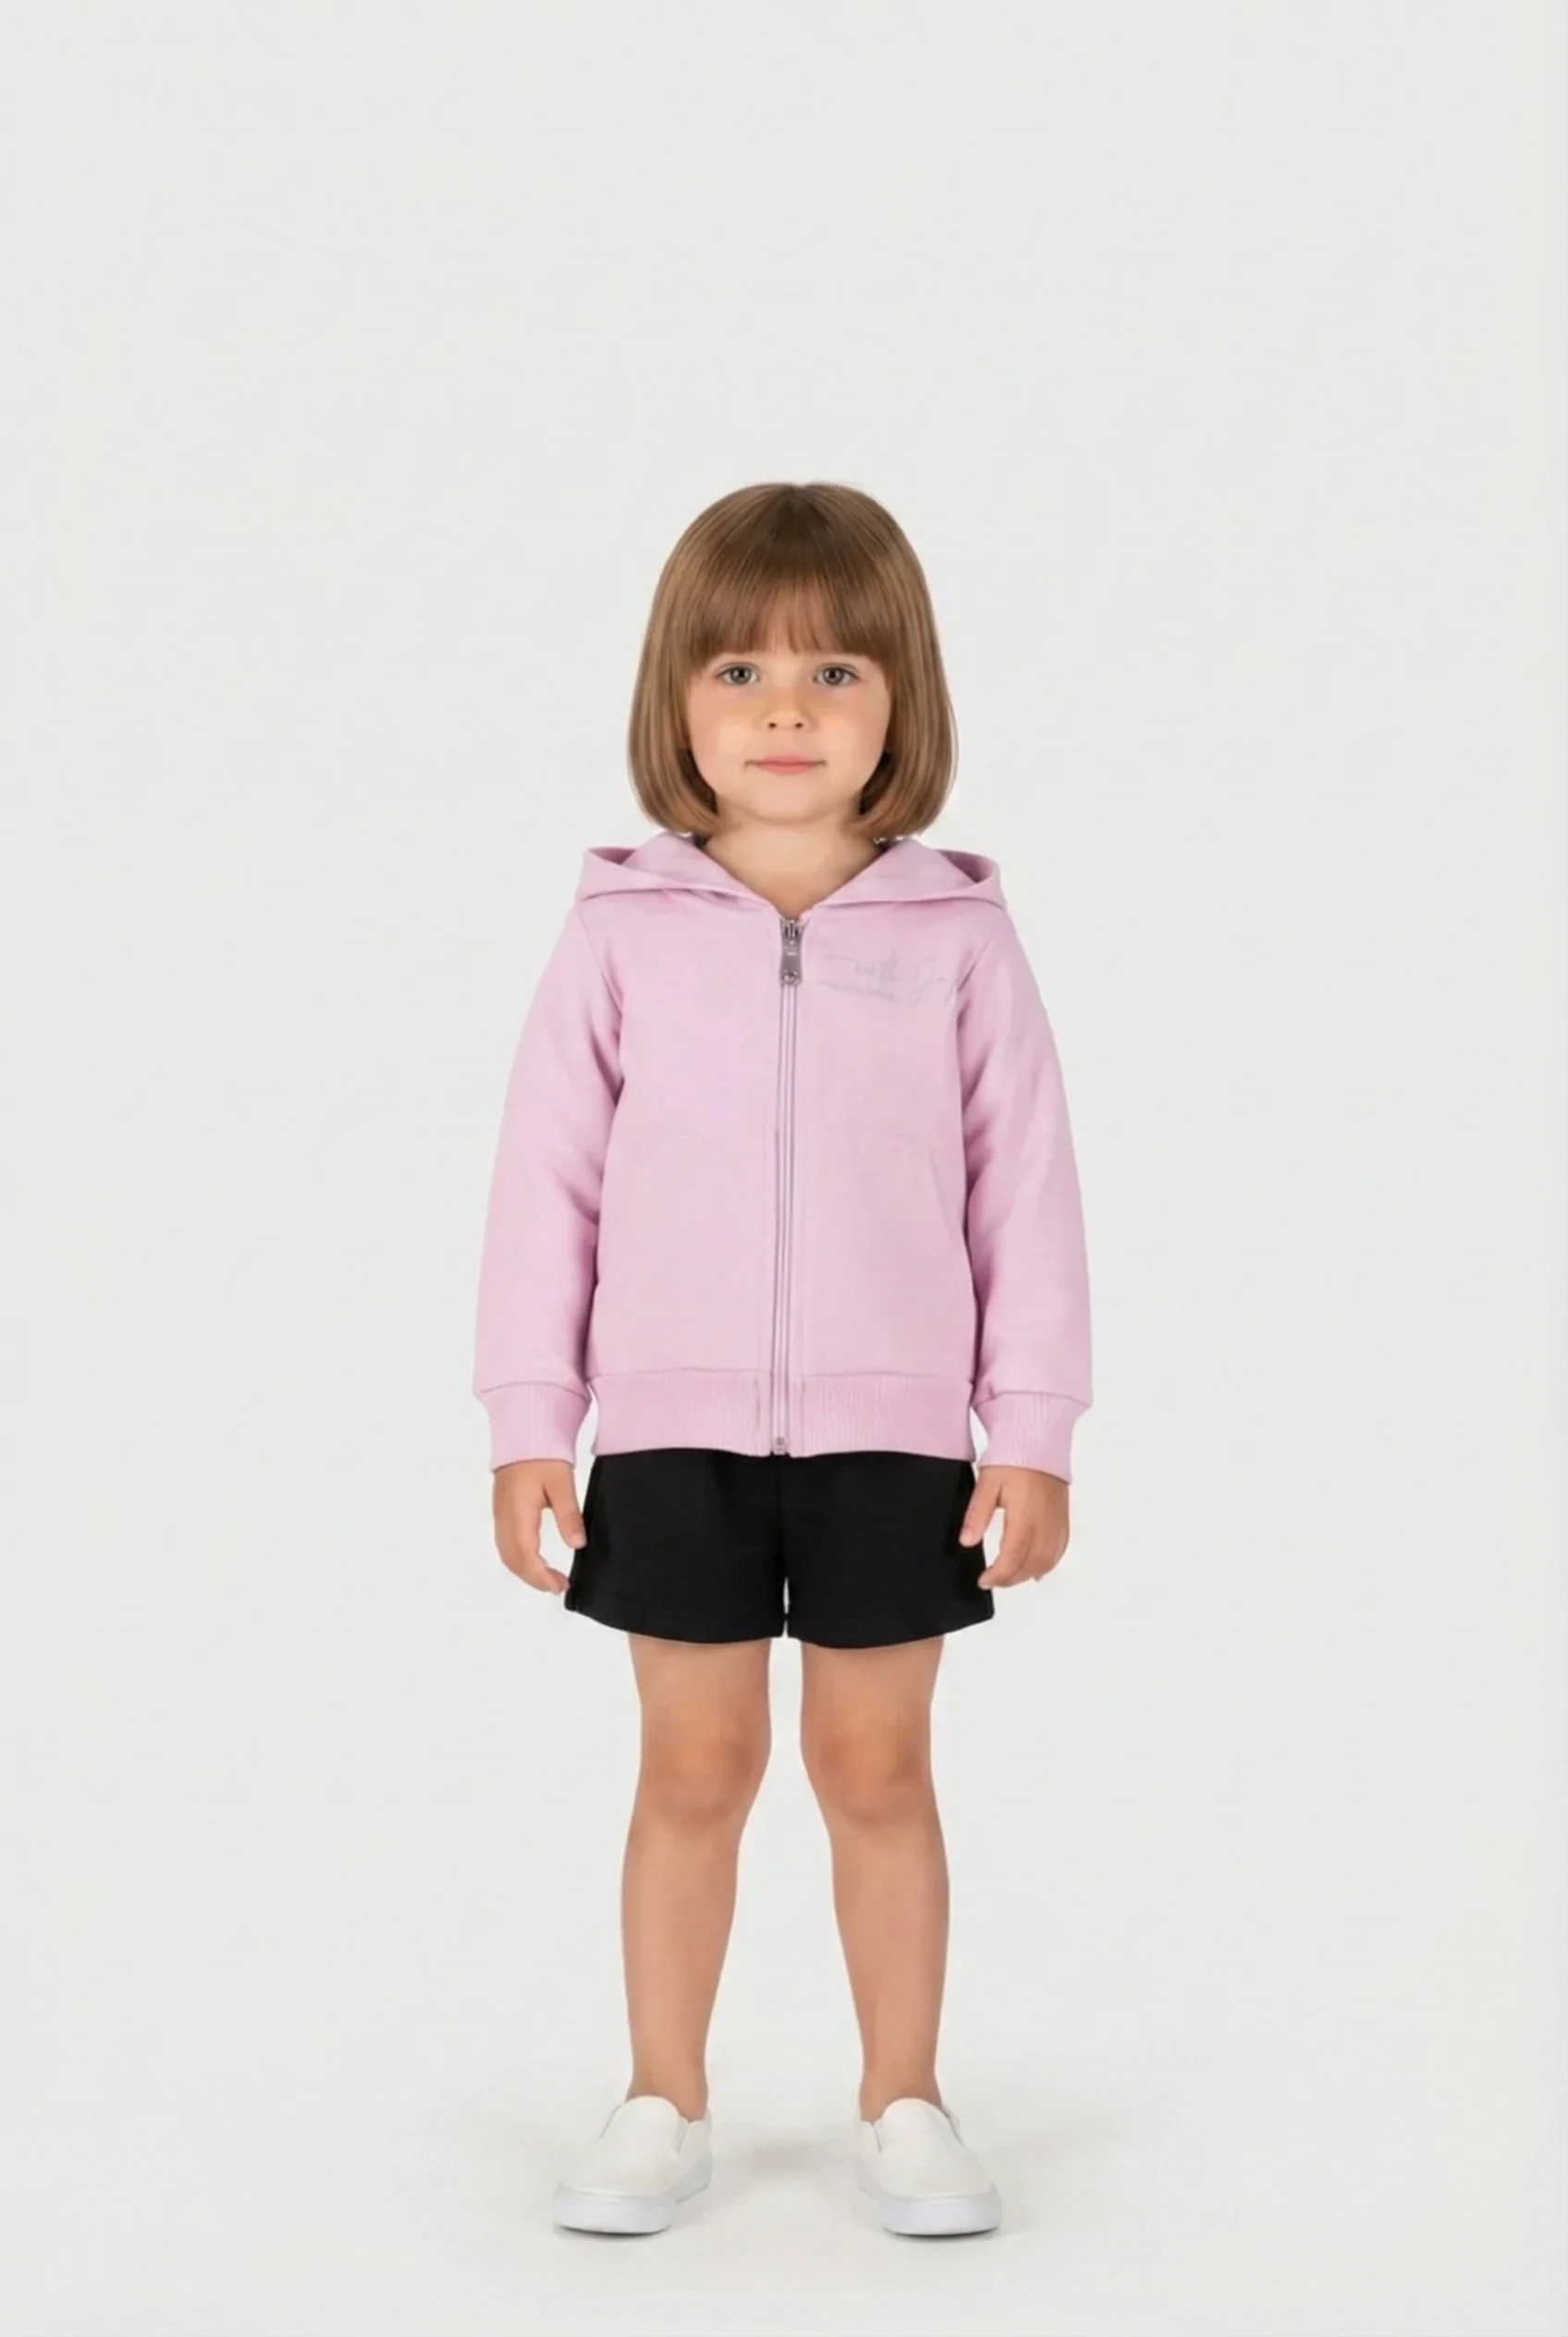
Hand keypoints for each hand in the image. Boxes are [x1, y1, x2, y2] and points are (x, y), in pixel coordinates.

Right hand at [491, 1458, 586, 1593]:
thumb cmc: (542, 1454)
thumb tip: (577, 1545)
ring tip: (549, 1578)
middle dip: (534, 1578)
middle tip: (558, 1587)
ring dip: (525, 1570)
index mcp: (518, 1514)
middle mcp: (504, 1518)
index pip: (526, 1556)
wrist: (522, 1433)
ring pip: (507, 1554)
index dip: (541, 1576)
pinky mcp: (502, 1510)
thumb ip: (568, 1515)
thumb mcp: (562, 1483)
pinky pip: (505, 1543)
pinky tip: (535, 1558)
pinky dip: (519, 1558)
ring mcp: (500, 1514)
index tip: (560, 1587)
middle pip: (512, 1560)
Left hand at [958, 1464, 1069, 1586]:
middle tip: (993, 1580)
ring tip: (1010, 1577)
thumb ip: (977, 1515)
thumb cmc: (1013, 1458)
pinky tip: (1037, 1569)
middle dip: (1011, 1578)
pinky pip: (1060, 1548)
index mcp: (1025, 1517)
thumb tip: (966, 1541)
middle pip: (1032, 1564)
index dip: (998, 1575)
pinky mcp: (1063, 1516)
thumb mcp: (987, 1484)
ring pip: (1048, 1560)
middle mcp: (1045, 1523)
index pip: (1013, 1557)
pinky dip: (1049, 1563)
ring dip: (1029, 1573)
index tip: (984, 1581)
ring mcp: (1057, 1521)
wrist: (1039, 1439)